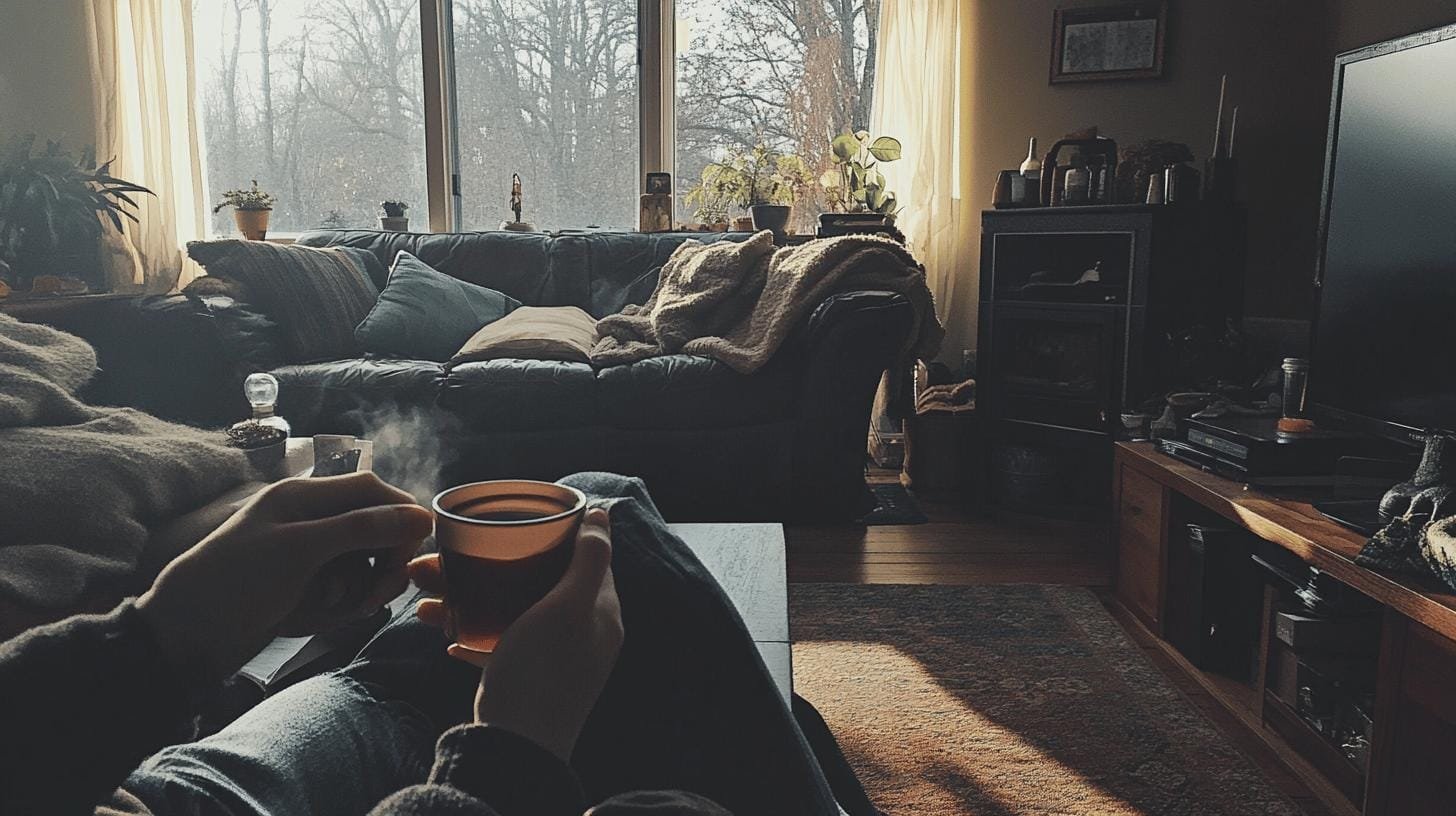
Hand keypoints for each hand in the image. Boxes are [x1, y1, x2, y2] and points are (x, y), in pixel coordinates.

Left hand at [137, 472, 433, 681]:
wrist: (185, 638)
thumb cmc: (234, 583)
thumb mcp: (300, 550)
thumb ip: (361, 529)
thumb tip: (420, 517)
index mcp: (303, 497)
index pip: (372, 490)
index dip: (400, 515)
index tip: (413, 551)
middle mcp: (310, 521)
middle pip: (374, 528)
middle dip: (384, 560)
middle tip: (378, 593)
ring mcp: (308, 557)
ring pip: (365, 564)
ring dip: (366, 587)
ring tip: (348, 609)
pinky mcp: (305, 588)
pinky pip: (345, 590)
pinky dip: (346, 604)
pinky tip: (329, 617)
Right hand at [409, 507, 621, 760]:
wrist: (515, 747)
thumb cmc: (545, 672)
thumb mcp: (570, 607)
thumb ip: (589, 560)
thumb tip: (601, 516)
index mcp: (599, 611)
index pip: (583, 557)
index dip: (551, 534)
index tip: (512, 519)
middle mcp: (579, 631)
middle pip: (533, 580)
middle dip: (488, 565)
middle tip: (438, 558)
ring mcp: (550, 656)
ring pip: (506, 609)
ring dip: (465, 597)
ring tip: (422, 592)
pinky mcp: (523, 677)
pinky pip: (495, 644)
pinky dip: (470, 633)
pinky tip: (446, 632)